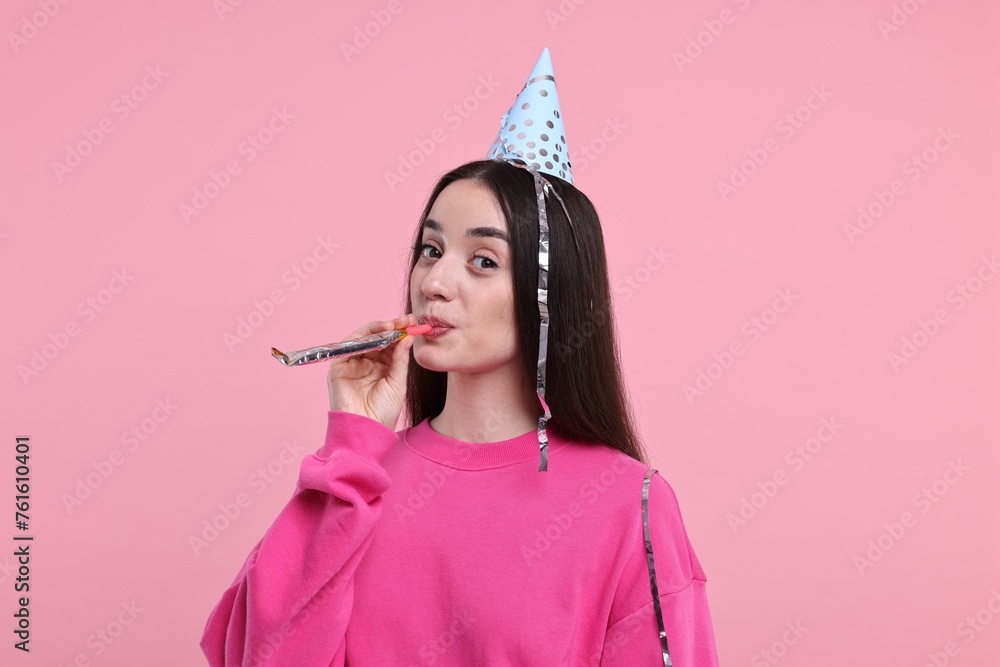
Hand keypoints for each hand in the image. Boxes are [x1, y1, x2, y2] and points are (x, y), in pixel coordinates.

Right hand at [326, 313, 417, 429]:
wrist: (367, 430)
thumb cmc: (383, 412)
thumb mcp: (397, 382)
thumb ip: (400, 359)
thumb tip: (408, 337)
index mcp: (379, 366)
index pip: (389, 343)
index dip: (400, 331)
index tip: (413, 322)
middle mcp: (364, 362)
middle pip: (376, 337)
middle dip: (391, 326)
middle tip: (405, 320)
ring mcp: (350, 364)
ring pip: (363, 339)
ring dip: (377, 329)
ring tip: (392, 326)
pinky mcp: (338, 368)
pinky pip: (348, 347)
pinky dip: (362, 339)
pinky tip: (377, 336)